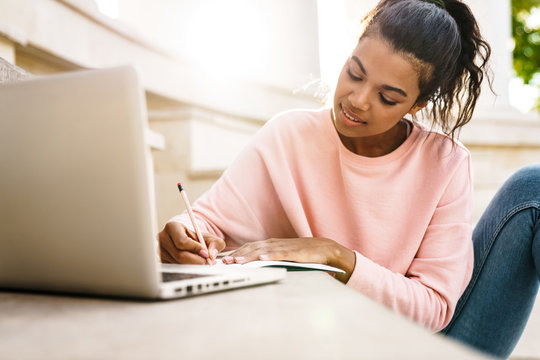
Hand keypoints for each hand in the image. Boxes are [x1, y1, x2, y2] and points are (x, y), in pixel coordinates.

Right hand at [158, 221, 225, 263]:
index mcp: (172, 227)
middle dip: (197, 261)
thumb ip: (215, 243)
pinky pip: (175, 269)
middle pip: (180, 255)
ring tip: (202, 262)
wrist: (188, 242)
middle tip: (207, 262)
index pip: (182, 242)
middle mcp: (163, 238)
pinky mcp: (161, 261)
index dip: (196, 249)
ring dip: (193, 266)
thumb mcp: (209, 237)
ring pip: (178, 264)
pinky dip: (187, 269)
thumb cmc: (197, 238)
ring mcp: (160, 251)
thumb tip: (212, 255)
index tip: (206, 253)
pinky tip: (193, 265)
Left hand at [222, 237, 354, 282]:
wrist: (325, 250)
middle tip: (226, 261)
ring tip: (238, 261)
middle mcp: (276, 244)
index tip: (225, 259)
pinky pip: (280, 254)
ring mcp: (285, 247)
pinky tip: (262, 259)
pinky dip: (270, 256)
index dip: (237, 252)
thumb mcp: (284, 255)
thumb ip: (271, 258)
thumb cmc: (304, 254)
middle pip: (253, 248)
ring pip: (263, 251)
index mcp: (272, 245)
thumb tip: (255, 265)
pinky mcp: (295, 253)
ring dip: (249, 256)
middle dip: (238, 254)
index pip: (250, 247)